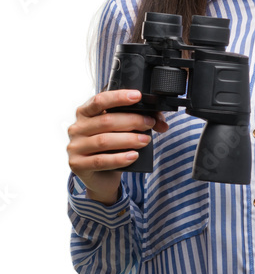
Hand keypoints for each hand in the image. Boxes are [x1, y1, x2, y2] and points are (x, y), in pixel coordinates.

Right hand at [67, 89, 168, 203]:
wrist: (100, 177)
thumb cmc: (110, 149)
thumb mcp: (120, 131)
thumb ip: (137, 122)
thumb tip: (160, 122)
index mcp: (84, 113)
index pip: (99, 100)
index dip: (118, 97)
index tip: (137, 96)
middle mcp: (77, 128)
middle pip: (106, 121)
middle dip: (132, 121)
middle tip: (149, 123)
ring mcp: (75, 147)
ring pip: (104, 141)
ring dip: (129, 139)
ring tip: (145, 140)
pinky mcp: (77, 164)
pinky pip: (101, 160)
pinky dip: (120, 158)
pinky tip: (133, 156)